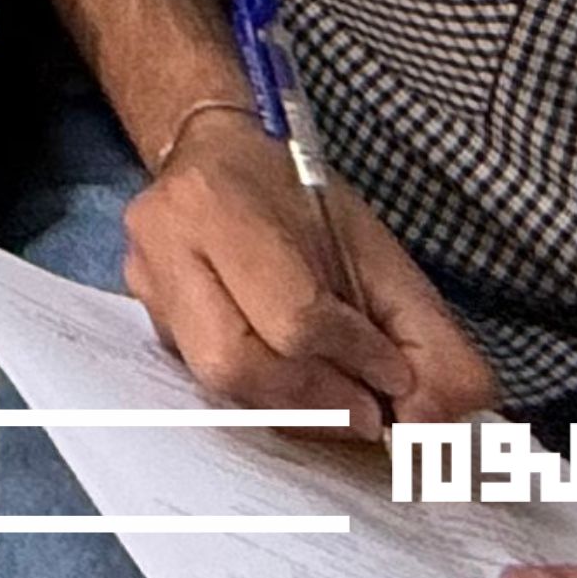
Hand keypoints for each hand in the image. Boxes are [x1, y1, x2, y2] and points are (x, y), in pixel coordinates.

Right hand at [121, 105, 495, 432]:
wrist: (216, 152)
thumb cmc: (302, 200)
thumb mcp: (379, 253)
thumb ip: (428, 339)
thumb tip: (434, 425)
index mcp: (218, 203)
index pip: (292, 315)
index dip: (356, 357)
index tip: (396, 374)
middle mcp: (161, 243)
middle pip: (237, 362)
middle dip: (317, 399)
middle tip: (369, 410)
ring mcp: (142, 284)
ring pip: (216, 383)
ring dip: (293, 406)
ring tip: (340, 397)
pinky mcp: (142, 316)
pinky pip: (205, 381)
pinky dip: (265, 396)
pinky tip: (295, 383)